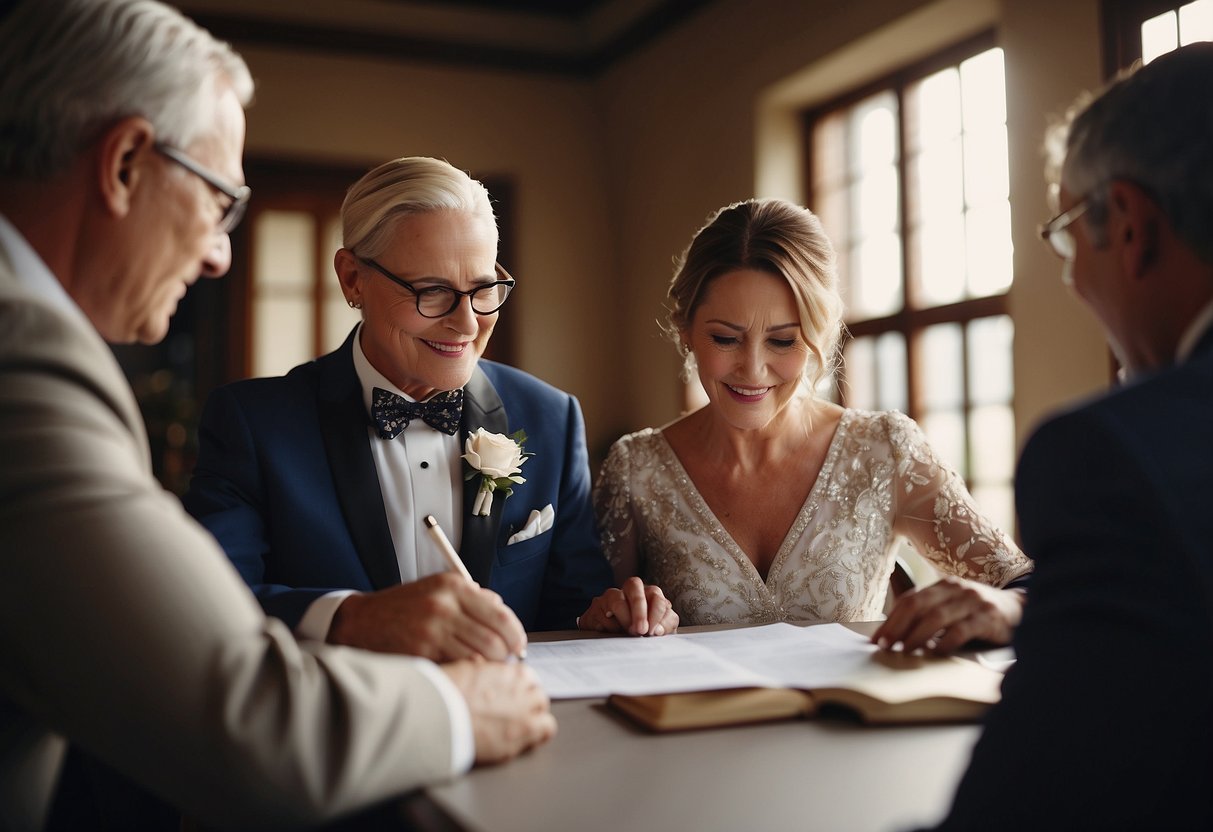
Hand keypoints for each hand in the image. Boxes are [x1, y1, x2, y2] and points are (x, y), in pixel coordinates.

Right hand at [328, 572, 526, 661]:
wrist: (361, 622)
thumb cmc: (403, 607)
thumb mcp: (437, 589)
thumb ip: (473, 597)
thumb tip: (502, 609)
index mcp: (453, 586)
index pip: (501, 615)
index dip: (516, 636)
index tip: (518, 646)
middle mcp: (444, 606)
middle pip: (493, 641)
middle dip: (504, 657)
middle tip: (504, 663)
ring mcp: (431, 631)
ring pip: (477, 658)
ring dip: (486, 669)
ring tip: (485, 670)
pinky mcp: (420, 653)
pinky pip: (456, 668)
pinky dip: (465, 674)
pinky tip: (464, 674)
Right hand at [442, 660, 556, 764]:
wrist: (437, 716)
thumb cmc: (444, 693)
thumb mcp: (463, 670)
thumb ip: (482, 670)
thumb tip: (483, 668)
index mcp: (509, 672)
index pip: (527, 676)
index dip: (519, 686)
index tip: (511, 693)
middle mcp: (522, 689)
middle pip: (536, 692)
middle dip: (527, 700)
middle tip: (513, 710)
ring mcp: (525, 712)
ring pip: (542, 709)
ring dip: (534, 714)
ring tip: (518, 724)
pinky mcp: (522, 735)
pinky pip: (546, 730)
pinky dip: (540, 732)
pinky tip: (529, 737)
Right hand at [577, 577, 678, 635]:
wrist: (613, 639)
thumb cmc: (642, 631)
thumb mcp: (659, 629)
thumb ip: (665, 626)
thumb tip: (657, 630)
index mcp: (648, 594)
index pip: (656, 596)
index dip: (656, 614)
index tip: (654, 632)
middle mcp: (629, 590)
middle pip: (634, 584)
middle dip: (639, 609)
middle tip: (641, 630)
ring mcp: (610, 597)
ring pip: (616, 598)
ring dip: (624, 618)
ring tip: (628, 633)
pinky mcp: (596, 607)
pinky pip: (601, 613)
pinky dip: (609, 626)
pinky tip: (613, 633)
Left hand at [872, 575, 1025, 654]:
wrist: (1019, 609)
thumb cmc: (977, 611)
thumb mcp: (952, 604)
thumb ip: (928, 612)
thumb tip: (895, 632)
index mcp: (943, 585)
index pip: (910, 600)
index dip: (890, 619)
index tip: (877, 639)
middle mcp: (956, 589)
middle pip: (918, 606)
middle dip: (897, 627)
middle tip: (885, 646)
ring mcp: (972, 602)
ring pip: (937, 617)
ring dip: (917, 636)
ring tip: (905, 651)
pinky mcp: (988, 618)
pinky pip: (961, 630)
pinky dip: (945, 642)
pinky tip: (935, 653)